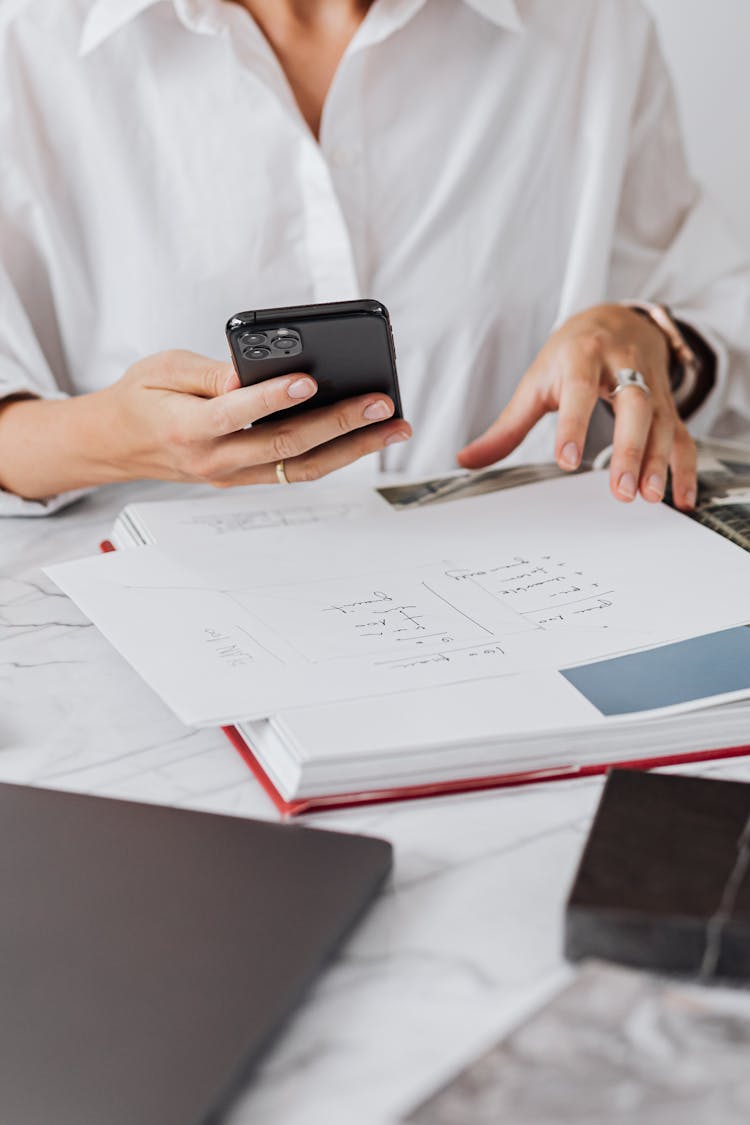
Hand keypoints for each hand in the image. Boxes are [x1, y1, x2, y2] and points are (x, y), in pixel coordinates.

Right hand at [96, 350, 411, 486]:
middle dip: (340, 424)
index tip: (310, 380)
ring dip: (352, 449)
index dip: (274, 398)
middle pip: (285, 446)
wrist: (118, 444)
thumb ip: (208, 373)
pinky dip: (333, 455)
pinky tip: (365, 437)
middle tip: (381, 403)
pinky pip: (295, 471)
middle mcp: (214, 459)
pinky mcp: (245, 478)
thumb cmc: (142, 398)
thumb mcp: (163, 369)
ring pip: (300, 468)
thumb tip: (248, 375)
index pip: (237, 413)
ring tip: (393, 427)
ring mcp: (233, 475)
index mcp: (188, 427)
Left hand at [457, 304, 696, 508]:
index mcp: (582, 358)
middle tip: (621, 490)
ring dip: (658, 462)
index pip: (580, 391)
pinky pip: (683, 435)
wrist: (617, 318)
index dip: (574, 425)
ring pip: (662, 422)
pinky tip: (679, 497)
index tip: (566, 460)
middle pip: (633, 405)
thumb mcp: (536, 382)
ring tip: (647, 496)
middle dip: (629, 449)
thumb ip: (506, 426)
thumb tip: (467, 460)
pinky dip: (683, 466)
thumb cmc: (570, 354)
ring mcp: (651, 385)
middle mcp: (623, 367)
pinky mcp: (668, 403)